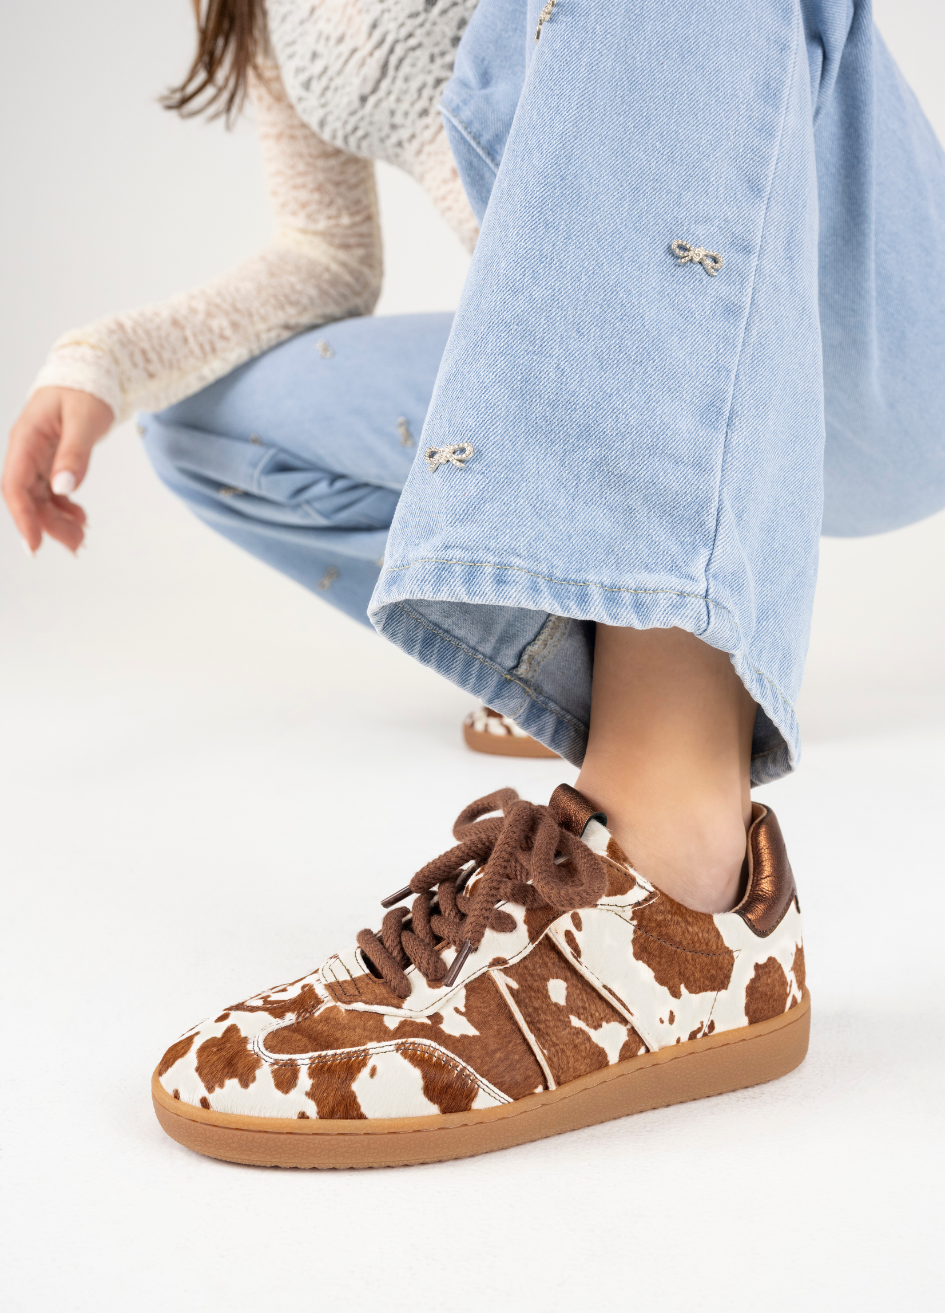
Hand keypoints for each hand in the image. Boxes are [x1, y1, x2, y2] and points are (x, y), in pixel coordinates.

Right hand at [3, 387, 113, 553]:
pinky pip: (51, 492)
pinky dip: (64, 508)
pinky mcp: (50, 462)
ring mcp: (37, 458)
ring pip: (40, 499)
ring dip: (58, 520)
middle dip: (48, 524)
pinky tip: (80, 518)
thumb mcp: (84, 420)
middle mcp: (26, 451)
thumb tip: (64, 487)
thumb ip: (74, 453)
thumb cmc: (85, 391)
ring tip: (81, 537)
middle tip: (75, 546)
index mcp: (26, 439)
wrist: (90, 376)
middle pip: (28, 498)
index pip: (15, 485)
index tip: (34, 544)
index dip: (23, 517)